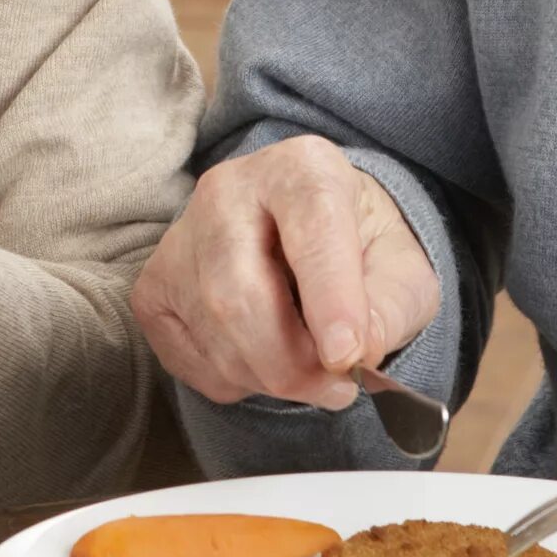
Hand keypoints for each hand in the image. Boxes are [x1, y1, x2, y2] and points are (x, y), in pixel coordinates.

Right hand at [132, 134, 440, 410]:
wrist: (307, 238)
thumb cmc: (359, 250)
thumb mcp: (403, 270)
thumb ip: (389, 308)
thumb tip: (357, 351)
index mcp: (301, 169)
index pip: (312, 228)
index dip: (330, 298)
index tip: (348, 356)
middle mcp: (228, 191)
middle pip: (241, 293)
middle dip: (292, 363)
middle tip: (337, 388)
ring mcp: (181, 238)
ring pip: (216, 331)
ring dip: (271, 377)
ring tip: (308, 369)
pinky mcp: (153, 286)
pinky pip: (188, 356)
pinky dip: (235, 379)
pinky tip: (263, 356)